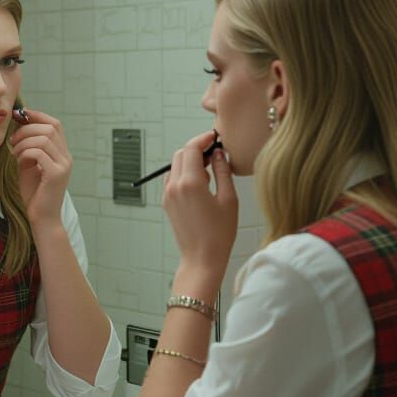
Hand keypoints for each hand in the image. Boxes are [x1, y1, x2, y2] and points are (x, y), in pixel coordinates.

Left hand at [9, 107, 71, 226]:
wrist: (42, 218)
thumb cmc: (35, 193)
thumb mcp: (29, 165)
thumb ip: (28, 147)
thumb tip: (19, 126)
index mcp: (62, 154)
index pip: (55, 124)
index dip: (37, 115)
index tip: (19, 115)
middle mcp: (66, 157)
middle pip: (50, 127)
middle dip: (27, 128)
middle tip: (13, 140)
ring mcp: (63, 165)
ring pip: (44, 138)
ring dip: (24, 141)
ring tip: (15, 151)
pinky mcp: (56, 174)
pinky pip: (39, 153)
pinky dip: (25, 152)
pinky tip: (18, 160)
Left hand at [163, 129, 236, 286]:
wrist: (202, 258)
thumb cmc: (219, 234)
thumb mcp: (229, 199)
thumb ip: (223, 171)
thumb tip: (219, 154)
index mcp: (190, 183)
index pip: (192, 148)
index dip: (203, 139)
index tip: (215, 138)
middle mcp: (175, 186)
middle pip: (181, 154)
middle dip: (197, 149)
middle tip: (215, 153)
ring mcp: (168, 195)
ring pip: (175, 165)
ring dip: (190, 161)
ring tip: (210, 172)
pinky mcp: (167, 203)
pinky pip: (172, 179)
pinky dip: (184, 174)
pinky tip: (200, 185)